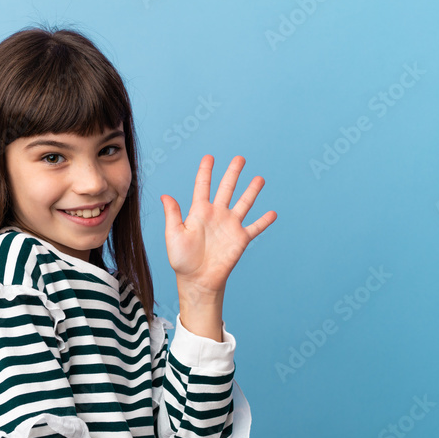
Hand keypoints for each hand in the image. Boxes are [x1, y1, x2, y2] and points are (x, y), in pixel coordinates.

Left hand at [159, 155, 276, 296]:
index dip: (206, 171)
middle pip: (227, 188)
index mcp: (199, 211)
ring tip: (259, 178)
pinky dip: (264, 221)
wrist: (197, 280)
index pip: (203, 186)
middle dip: (233, 173)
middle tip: (240, 158)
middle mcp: (216, 215)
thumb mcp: (174, 235)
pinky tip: (273, 213)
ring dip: (252, 191)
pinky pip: (255, 227)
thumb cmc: (182, 259)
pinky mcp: (240, 239)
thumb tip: (165, 195)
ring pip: (244, 203)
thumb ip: (173, 215)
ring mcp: (230, 226)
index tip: (210, 157)